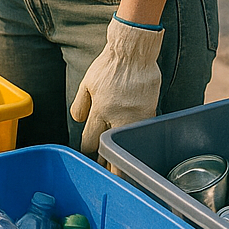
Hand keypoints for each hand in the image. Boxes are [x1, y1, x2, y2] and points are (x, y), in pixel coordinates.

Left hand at [69, 16, 163, 156]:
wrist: (133, 51)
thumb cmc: (109, 65)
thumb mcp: (87, 82)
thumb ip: (81, 103)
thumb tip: (79, 120)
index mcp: (100, 109)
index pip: (90, 141)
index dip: (88, 150)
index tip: (90, 155)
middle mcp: (117, 116)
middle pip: (111, 151)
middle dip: (108, 166)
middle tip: (107, 176)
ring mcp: (136, 116)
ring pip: (128, 145)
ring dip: (124, 158)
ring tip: (122, 170)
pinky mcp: (150, 112)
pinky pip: (141, 133)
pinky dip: (136, 142)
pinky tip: (134, 148)